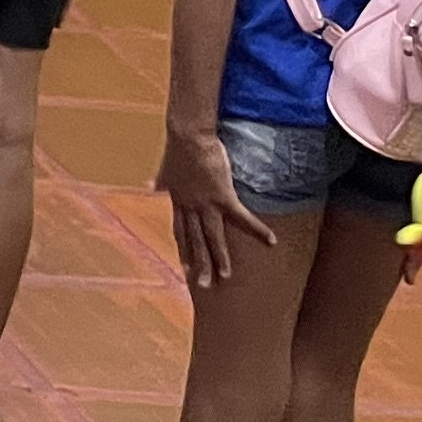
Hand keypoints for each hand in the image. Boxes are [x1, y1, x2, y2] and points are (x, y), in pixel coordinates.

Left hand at [157, 128, 276, 291]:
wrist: (187, 135)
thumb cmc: (178, 147)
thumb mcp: (165, 167)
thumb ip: (160, 179)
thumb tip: (149, 185)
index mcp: (179, 200)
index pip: (180, 231)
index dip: (184, 249)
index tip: (185, 267)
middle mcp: (190, 206)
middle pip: (195, 240)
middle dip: (199, 263)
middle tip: (202, 285)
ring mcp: (206, 203)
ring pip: (213, 236)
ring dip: (220, 257)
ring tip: (226, 276)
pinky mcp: (223, 196)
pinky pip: (242, 218)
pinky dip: (257, 229)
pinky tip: (272, 241)